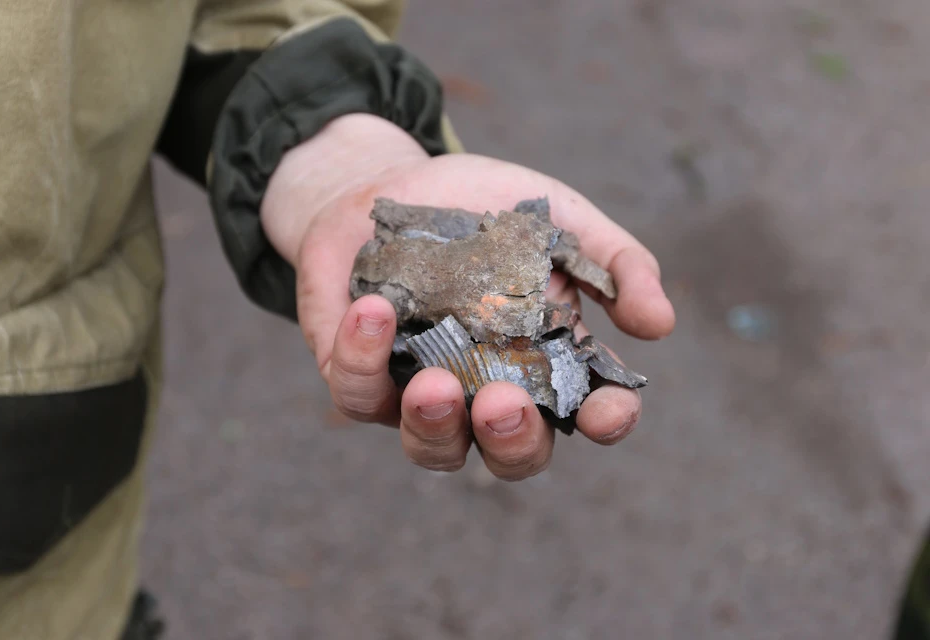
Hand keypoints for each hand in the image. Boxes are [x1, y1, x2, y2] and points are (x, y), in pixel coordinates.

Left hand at [261, 114, 674, 479]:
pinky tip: (374, 312)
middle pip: (510, 454)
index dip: (604, 422)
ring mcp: (422, 392)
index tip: (608, 410)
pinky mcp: (361, 376)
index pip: (586, 413)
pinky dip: (363, 360)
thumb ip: (616, 265)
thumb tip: (661, 325)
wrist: (389, 183)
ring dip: (433, 426)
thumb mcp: (560, 219)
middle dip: (511, 441)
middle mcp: (487, 392)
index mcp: (545, 363)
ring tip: (434, 384)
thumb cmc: (482, 208)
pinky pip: (359, 393)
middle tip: (502, 402)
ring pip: (431, 448)